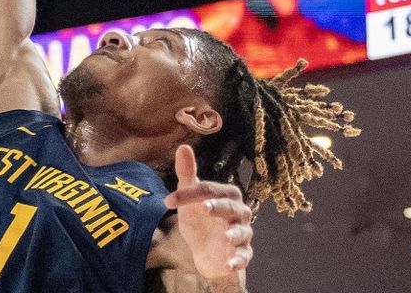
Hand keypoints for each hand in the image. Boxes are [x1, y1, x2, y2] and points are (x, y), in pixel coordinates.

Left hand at [165, 145, 253, 279]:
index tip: (166, 201)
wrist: (205, 250)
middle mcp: (239, 212)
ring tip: (225, 237)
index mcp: (227, 194)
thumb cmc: (200, 218)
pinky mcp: (242, 254)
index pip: (208, 190)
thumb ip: (187, 174)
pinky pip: (244, 257)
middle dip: (218, 207)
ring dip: (234, 234)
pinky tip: (228, 263)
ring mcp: (242, 234)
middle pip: (230, 207)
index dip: (188, 194)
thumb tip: (183, 146)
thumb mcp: (190, 198)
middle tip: (205, 208)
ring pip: (241, 232)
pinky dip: (238, 261)